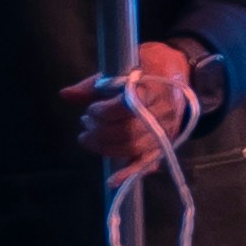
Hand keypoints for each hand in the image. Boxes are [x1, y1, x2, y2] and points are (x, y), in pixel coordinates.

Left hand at [74, 43, 197, 171]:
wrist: (179, 69)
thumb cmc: (147, 65)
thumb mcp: (121, 64)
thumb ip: (93, 83)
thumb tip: (66, 95)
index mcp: (153, 88)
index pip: (126, 108)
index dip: (103, 112)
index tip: (91, 109)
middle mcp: (163, 112)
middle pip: (128, 132)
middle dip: (99, 132)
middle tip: (85, 124)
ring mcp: (166, 129)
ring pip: (133, 148)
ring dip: (105, 147)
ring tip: (88, 137)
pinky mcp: (165, 142)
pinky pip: (148, 161)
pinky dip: (130, 172)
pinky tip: (113, 181)